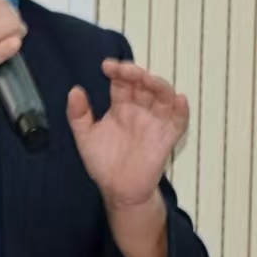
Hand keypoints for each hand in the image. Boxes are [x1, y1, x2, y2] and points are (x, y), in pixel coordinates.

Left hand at [66, 60, 189, 210]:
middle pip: (143, 84)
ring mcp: (155, 122)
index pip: (122, 82)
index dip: (117, 71)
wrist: (118, 190)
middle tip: (126, 71)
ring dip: (159, 85)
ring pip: (163, 96)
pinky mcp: (167, 138)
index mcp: (121, 106)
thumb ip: (78, 115)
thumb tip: (74, 90)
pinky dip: (182, 110)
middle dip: (137, 74)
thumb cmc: (103, 162)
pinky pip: (179, 121)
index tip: (106, 66)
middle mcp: (140, 109)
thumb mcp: (85, 137)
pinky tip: (179, 100)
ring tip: (149, 80)